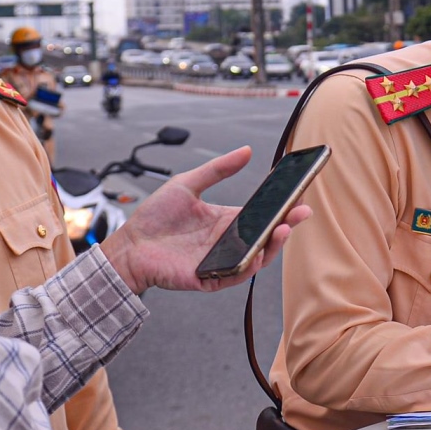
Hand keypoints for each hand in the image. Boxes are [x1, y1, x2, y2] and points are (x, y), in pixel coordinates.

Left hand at [99, 147, 310, 295]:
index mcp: (227, 220)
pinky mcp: (209, 278)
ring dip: (272, 246)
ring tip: (282, 229)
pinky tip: (257, 253)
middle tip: (301, 212)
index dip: (282, 208)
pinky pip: (235, 275)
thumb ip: (218, 169)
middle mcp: (229, 242)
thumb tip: (247, 151)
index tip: (299, 196)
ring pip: (256, 258)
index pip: (263, 215)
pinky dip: (249, 267)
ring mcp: (221, 262)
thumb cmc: (156, 216)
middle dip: (286, 226)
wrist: (129, 244)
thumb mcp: (188, 184)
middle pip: (265, 236)